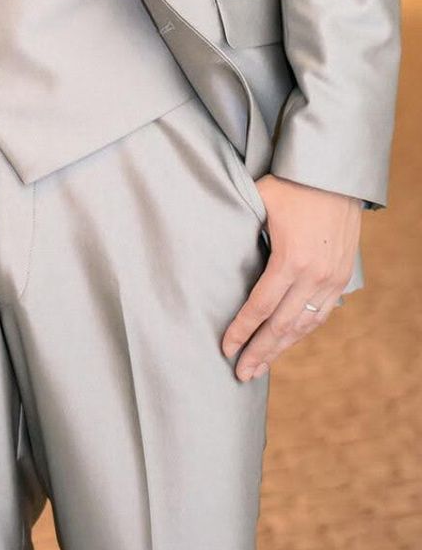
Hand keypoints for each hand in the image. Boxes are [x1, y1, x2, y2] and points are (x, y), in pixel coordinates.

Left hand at [222, 174, 360, 380]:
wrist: (334, 175)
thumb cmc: (289, 184)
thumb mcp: (258, 203)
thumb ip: (240, 231)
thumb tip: (208, 247)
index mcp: (290, 259)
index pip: (260, 306)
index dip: (242, 330)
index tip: (226, 348)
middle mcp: (314, 276)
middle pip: (282, 325)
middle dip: (260, 351)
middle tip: (241, 374)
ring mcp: (331, 279)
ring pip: (304, 325)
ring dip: (281, 348)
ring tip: (261, 366)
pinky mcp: (341, 278)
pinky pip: (321, 314)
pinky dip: (302, 331)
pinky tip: (287, 342)